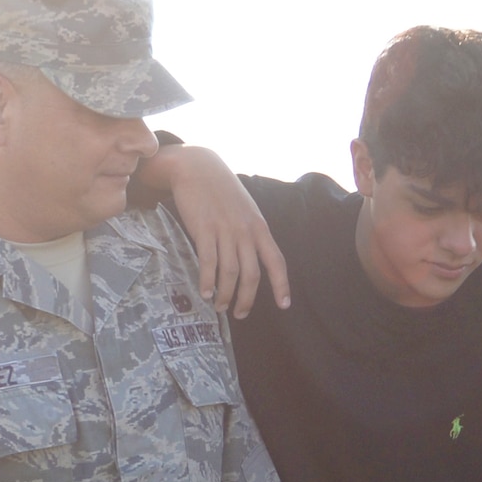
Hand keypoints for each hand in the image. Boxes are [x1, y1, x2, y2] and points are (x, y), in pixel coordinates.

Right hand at [160, 146, 290, 317]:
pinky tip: (204, 292)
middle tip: (240, 314)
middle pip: (252, 274)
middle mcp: (246, 231)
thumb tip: (252, 259)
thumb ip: (251, 232)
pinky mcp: (203, 229)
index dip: (282, 285)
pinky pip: (208, 262)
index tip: (284, 305)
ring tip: (219, 306)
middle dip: (247, 299)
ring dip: (225, 294)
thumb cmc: (222, 190)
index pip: (277, 261)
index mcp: (259, 227)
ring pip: (230, 272)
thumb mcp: (246, 209)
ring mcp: (225, 230)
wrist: (197, 166)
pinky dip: (207, 281)